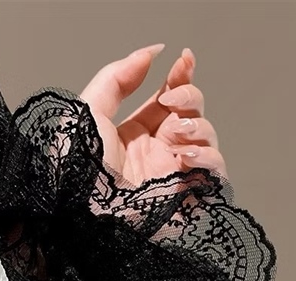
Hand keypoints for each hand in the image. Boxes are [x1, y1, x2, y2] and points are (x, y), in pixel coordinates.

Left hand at [26, 46, 228, 280]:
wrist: (86, 212)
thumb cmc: (81, 166)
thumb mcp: (90, 110)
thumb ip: (118, 77)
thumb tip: (151, 53)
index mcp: (132, 135)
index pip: (166, 101)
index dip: (179, 78)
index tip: (183, 60)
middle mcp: (154, 152)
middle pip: (190, 114)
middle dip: (189, 97)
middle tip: (171, 101)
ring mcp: (171, 173)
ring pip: (206, 138)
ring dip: (197, 126)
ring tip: (173, 133)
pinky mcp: (184, 195)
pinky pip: (214, 172)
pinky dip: (209, 157)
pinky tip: (185, 155)